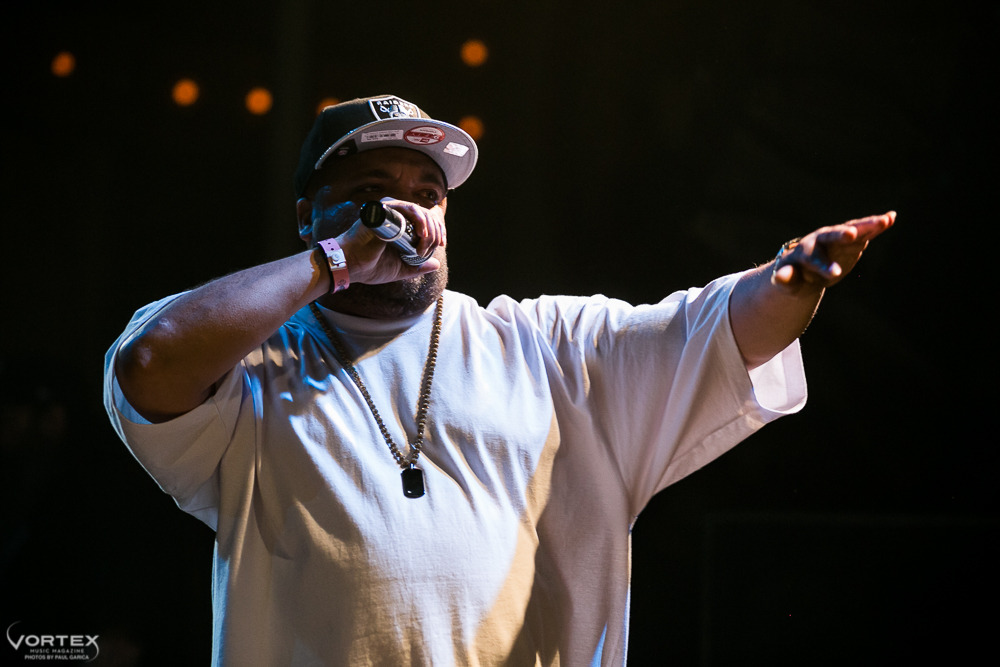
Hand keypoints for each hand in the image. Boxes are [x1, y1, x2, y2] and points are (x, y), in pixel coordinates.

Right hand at [310, 188, 446, 284]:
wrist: (351, 266)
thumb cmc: (370, 266)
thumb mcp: (400, 268)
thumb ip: (418, 266)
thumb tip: (436, 264)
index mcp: (399, 225)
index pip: (426, 220)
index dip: (437, 230)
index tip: (441, 244)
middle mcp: (395, 215)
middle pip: (427, 214)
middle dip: (437, 231)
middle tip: (434, 246)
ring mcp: (390, 211)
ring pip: (421, 211)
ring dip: (429, 229)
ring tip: (424, 246)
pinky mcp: (384, 210)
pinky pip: (410, 208)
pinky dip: (420, 221)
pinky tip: (421, 236)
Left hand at [771, 211, 895, 289]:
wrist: (805, 267)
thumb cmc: (794, 275)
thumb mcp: (788, 281)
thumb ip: (785, 279)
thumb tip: (779, 278)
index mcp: (805, 252)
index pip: (814, 258)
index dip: (824, 266)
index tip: (835, 274)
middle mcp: (822, 240)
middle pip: (833, 235)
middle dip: (842, 235)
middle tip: (852, 235)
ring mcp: (838, 238)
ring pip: (852, 229)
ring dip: (867, 225)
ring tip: (886, 220)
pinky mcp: (852, 240)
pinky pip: (865, 231)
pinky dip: (877, 225)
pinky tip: (891, 217)